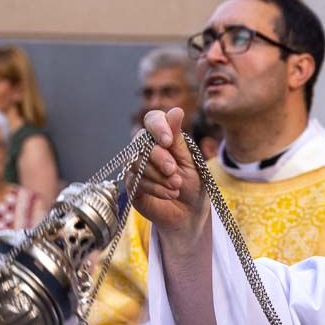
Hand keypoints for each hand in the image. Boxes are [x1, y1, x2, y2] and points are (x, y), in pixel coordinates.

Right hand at [131, 108, 207, 241]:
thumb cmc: (193, 185)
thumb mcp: (191, 162)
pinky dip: (155, 187)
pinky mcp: (131, 184)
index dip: (157, 127)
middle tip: (174, 172)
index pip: (152, 119)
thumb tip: (176, 110)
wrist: (189, 214)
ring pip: (137, 162)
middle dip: (160, 158)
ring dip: (159, 176)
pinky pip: (135, 180)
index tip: (168, 141)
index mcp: (164, 138)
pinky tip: (169, 193)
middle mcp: (147, 148)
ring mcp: (136, 166)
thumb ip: (179, 139)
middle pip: (142, 142)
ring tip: (176, 186)